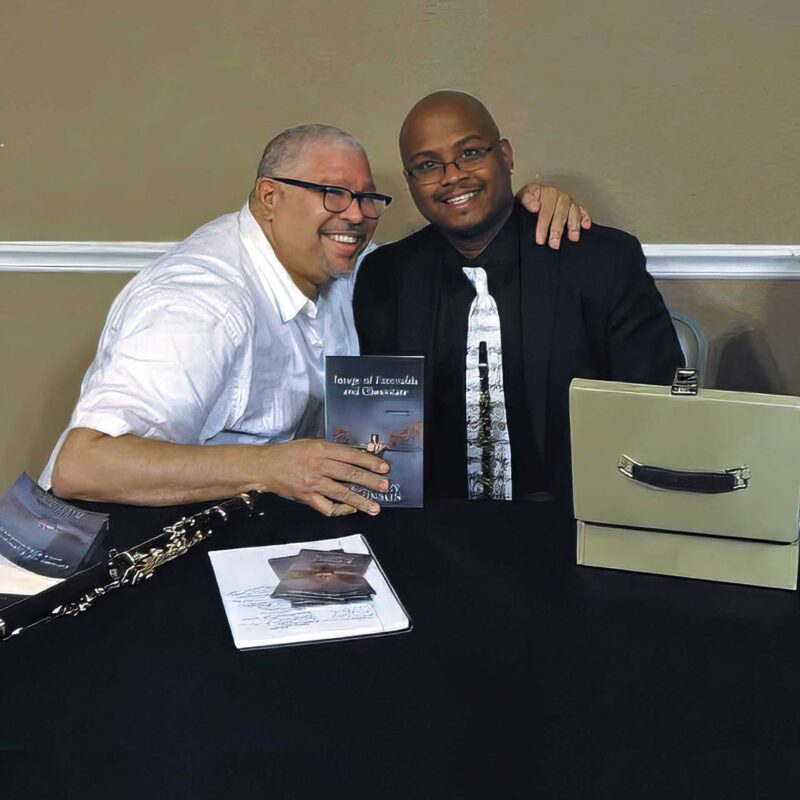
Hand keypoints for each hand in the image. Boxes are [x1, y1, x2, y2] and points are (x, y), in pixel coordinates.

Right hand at [263, 439, 390, 516]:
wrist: (266, 466)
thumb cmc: (289, 453)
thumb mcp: (312, 443)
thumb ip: (333, 450)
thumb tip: (358, 454)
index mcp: (321, 449)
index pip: (351, 455)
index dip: (369, 462)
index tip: (383, 467)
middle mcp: (318, 466)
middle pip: (350, 474)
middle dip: (370, 481)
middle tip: (384, 486)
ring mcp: (313, 483)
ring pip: (342, 493)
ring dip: (361, 500)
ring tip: (374, 506)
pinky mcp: (307, 497)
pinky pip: (327, 507)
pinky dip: (341, 510)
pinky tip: (351, 509)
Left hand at [517, 182, 591, 248]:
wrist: (535, 195)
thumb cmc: (529, 198)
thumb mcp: (522, 196)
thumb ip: (526, 199)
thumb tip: (534, 207)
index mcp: (547, 192)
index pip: (545, 211)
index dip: (543, 226)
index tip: (540, 240)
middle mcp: (560, 195)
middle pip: (560, 213)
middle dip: (557, 230)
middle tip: (554, 244)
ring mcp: (569, 201)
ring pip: (573, 212)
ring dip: (573, 226)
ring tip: (572, 238)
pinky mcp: (576, 206)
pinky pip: (583, 210)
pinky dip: (585, 218)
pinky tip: (585, 226)